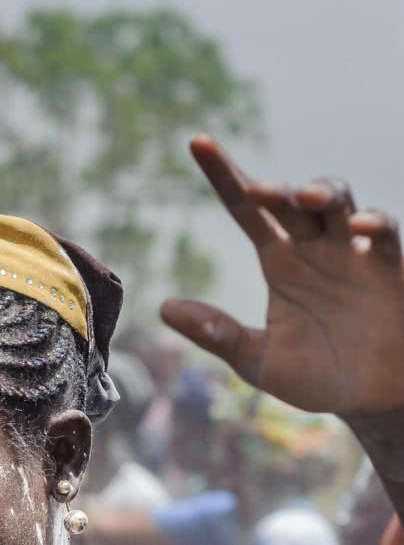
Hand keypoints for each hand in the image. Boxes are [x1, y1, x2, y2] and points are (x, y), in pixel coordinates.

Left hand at [161, 136, 403, 418]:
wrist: (371, 403)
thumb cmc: (317, 378)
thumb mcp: (259, 361)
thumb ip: (217, 333)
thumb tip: (163, 308)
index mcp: (280, 261)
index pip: (246, 209)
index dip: (224, 175)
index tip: (197, 141)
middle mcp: (316, 247)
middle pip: (293, 199)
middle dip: (278, 189)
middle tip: (261, 192)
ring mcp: (355, 253)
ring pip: (340, 202)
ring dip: (324, 192)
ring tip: (306, 197)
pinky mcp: (391, 269)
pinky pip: (385, 236)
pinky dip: (376, 224)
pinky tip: (359, 225)